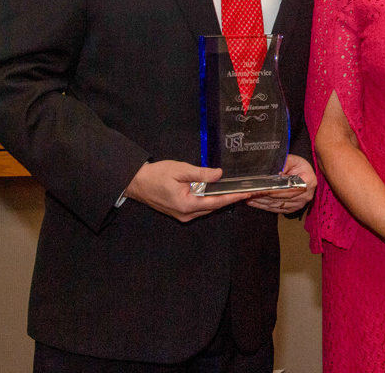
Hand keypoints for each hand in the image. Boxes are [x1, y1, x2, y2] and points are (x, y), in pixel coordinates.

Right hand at [123, 160, 250, 221]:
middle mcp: (186, 214)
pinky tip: (217, 192)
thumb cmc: (156, 175)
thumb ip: (201, 173)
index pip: (216, 202)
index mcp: (187, 205)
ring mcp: (183, 215)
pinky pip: (200, 207)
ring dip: (220, 199)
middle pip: (214, 207)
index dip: (233, 197)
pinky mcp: (180, 212)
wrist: (136, 182)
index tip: (248, 194)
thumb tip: (219, 174)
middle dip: (230, 198)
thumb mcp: (180, 170)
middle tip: (247, 190)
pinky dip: (209, 200)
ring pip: (207, 208)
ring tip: (236, 190)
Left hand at [247, 154, 317, 213]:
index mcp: (308, 181)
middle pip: (280, 197)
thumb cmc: (299, 165)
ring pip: (277, 204)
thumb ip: (283, 164)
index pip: (287, 188)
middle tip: (249, 193)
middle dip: (263, 195)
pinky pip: (277, 209)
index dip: (272, 189)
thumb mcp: (292, 160)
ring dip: (262, 202)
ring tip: (249, 197)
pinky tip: (255, 202)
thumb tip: (272, 174)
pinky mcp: (293, 209)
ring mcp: (300, 204)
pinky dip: (265, 206)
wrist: (306, 173)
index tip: (259, 188)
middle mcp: (306, 195)